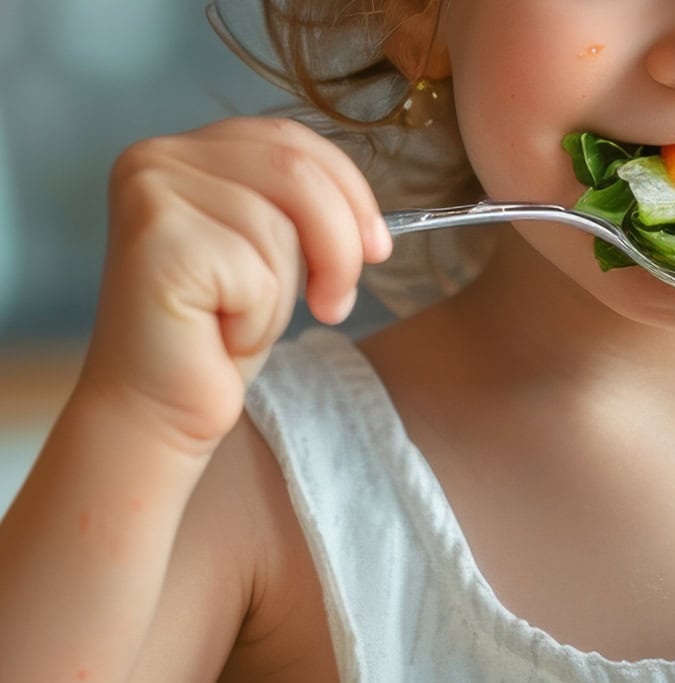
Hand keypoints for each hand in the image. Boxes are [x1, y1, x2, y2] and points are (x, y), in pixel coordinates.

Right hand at [79, 117, 390, 456]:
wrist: (160, 406)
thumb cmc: (219, 331)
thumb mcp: (272, 250)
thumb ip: (302, 207)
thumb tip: (373, 220)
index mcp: (188, 150)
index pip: (291, 138)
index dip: (350, 190)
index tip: (378, 248)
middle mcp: (158, 157)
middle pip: (296, 170)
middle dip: (339, 243)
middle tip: (335, 302)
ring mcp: (151, 192)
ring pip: (280, 225)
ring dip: (286, 292)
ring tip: (245, 321)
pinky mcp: (157, 239)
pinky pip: (257, 272)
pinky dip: (258, 317)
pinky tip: (219, 334)